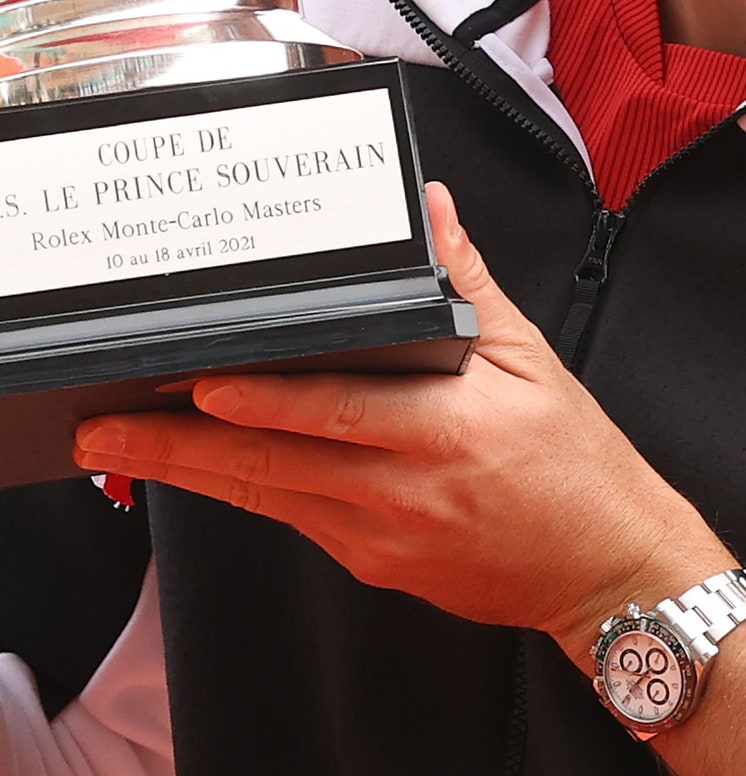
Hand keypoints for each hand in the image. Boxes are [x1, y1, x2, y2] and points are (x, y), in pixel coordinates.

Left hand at [74, 185, 732, 650]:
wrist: (608, 568)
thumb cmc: (578, 463)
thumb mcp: (534, 359)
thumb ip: (469, 283)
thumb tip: (431, 207)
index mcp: (450, 428)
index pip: (335, 410)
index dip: (259, 402)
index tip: (199, 382)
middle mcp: (408, 490)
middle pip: (272, 468)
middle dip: (179, 446)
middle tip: (109, 424)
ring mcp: (386, 538)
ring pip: (269, 501)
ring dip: (192, 475)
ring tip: (126, 448)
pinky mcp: (378, 566)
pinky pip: (300, 522)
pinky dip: (251, 492)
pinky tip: (210, 471)